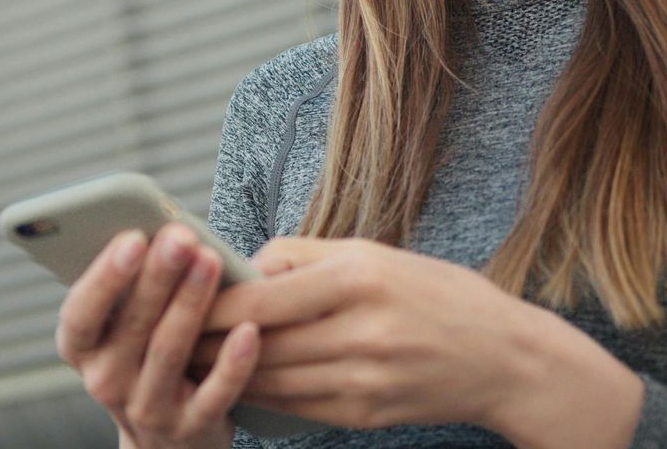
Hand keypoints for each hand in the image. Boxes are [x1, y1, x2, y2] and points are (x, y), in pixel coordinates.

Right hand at [54, 223, 264, 448]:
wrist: (164, 439)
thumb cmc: (144, 357)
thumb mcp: (120, 330)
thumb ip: (130, 288)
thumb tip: (162, 232)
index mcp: (82, 349)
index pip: (81, 314)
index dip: (104, 277)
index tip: (132, 238)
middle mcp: (106, 382)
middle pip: (132, 325)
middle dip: (159, 276)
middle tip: (182, 237)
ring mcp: (148, 409)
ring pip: (170, 352)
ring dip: (192, 303)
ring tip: (211, 261)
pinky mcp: (192, 429)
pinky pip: (216, 393)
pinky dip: (233, 361)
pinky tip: (249, 328)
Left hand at [187, 236, 549, 433]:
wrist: (505, 358)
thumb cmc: (435, 292)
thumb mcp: (374, 253)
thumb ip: (302, 256)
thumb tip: (242, 268)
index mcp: (358, 277)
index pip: (262, 295)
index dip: (210, 302)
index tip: (173, 296)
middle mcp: (360, 330)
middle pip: (258, 342)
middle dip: (204, 340)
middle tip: (160, 332)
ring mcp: (363, 379)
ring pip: (270, 379)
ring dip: (222, 371)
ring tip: (183, 359)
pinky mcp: (365, 414)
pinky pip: (293, 406)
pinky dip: (259, 395)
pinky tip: (233, 383)